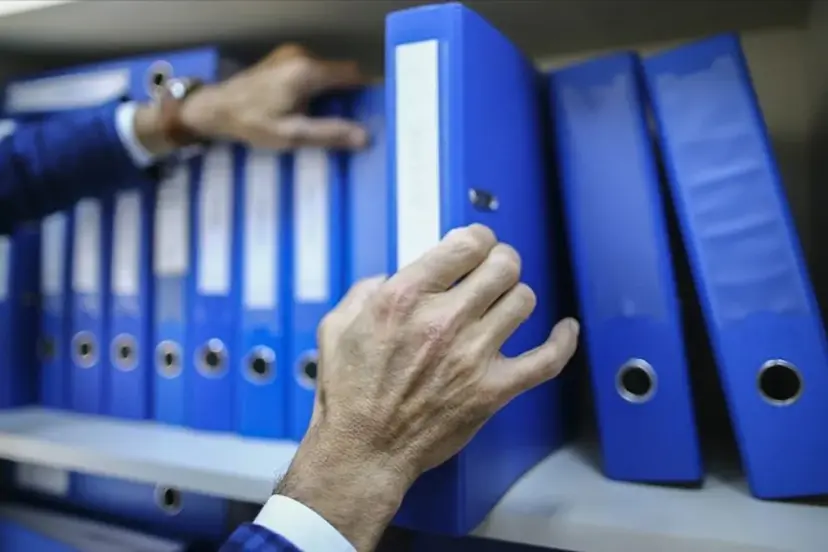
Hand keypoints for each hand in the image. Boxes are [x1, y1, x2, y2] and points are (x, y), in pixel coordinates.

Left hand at [135, 44, 367, 153]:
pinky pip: (312, 72)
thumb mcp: (292, 135)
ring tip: (329, 120)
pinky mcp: (283, 60)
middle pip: (341, 74)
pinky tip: (310, 110)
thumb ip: (329, 133)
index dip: (365, 93)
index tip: (373, 112)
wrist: (215, 109)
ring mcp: (291, 55)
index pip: (353, 75)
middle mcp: (302, 56)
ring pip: (327, 74)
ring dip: (332, 94)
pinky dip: (317, 89)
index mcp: (308, 72)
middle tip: (351, 124)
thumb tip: (365, 137)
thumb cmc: (252, 123)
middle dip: (348, 97)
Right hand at [277, 224, 578, 550]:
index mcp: (404, 298)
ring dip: (516, 295)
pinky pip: (546, 359)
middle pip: (502, 266)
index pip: (465, 245)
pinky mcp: (492, 389)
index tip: (478, 243)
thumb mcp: (337, 325)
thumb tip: (395, 277)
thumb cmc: (350, 395)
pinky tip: (565, 330)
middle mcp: (443, 320)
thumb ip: (367, 290)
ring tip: (506, 301)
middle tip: (496, 267)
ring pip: (523, 301)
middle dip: (501, 260)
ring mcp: (472, 355)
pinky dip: (562, 342)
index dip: (478, 237)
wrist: (364, 450)